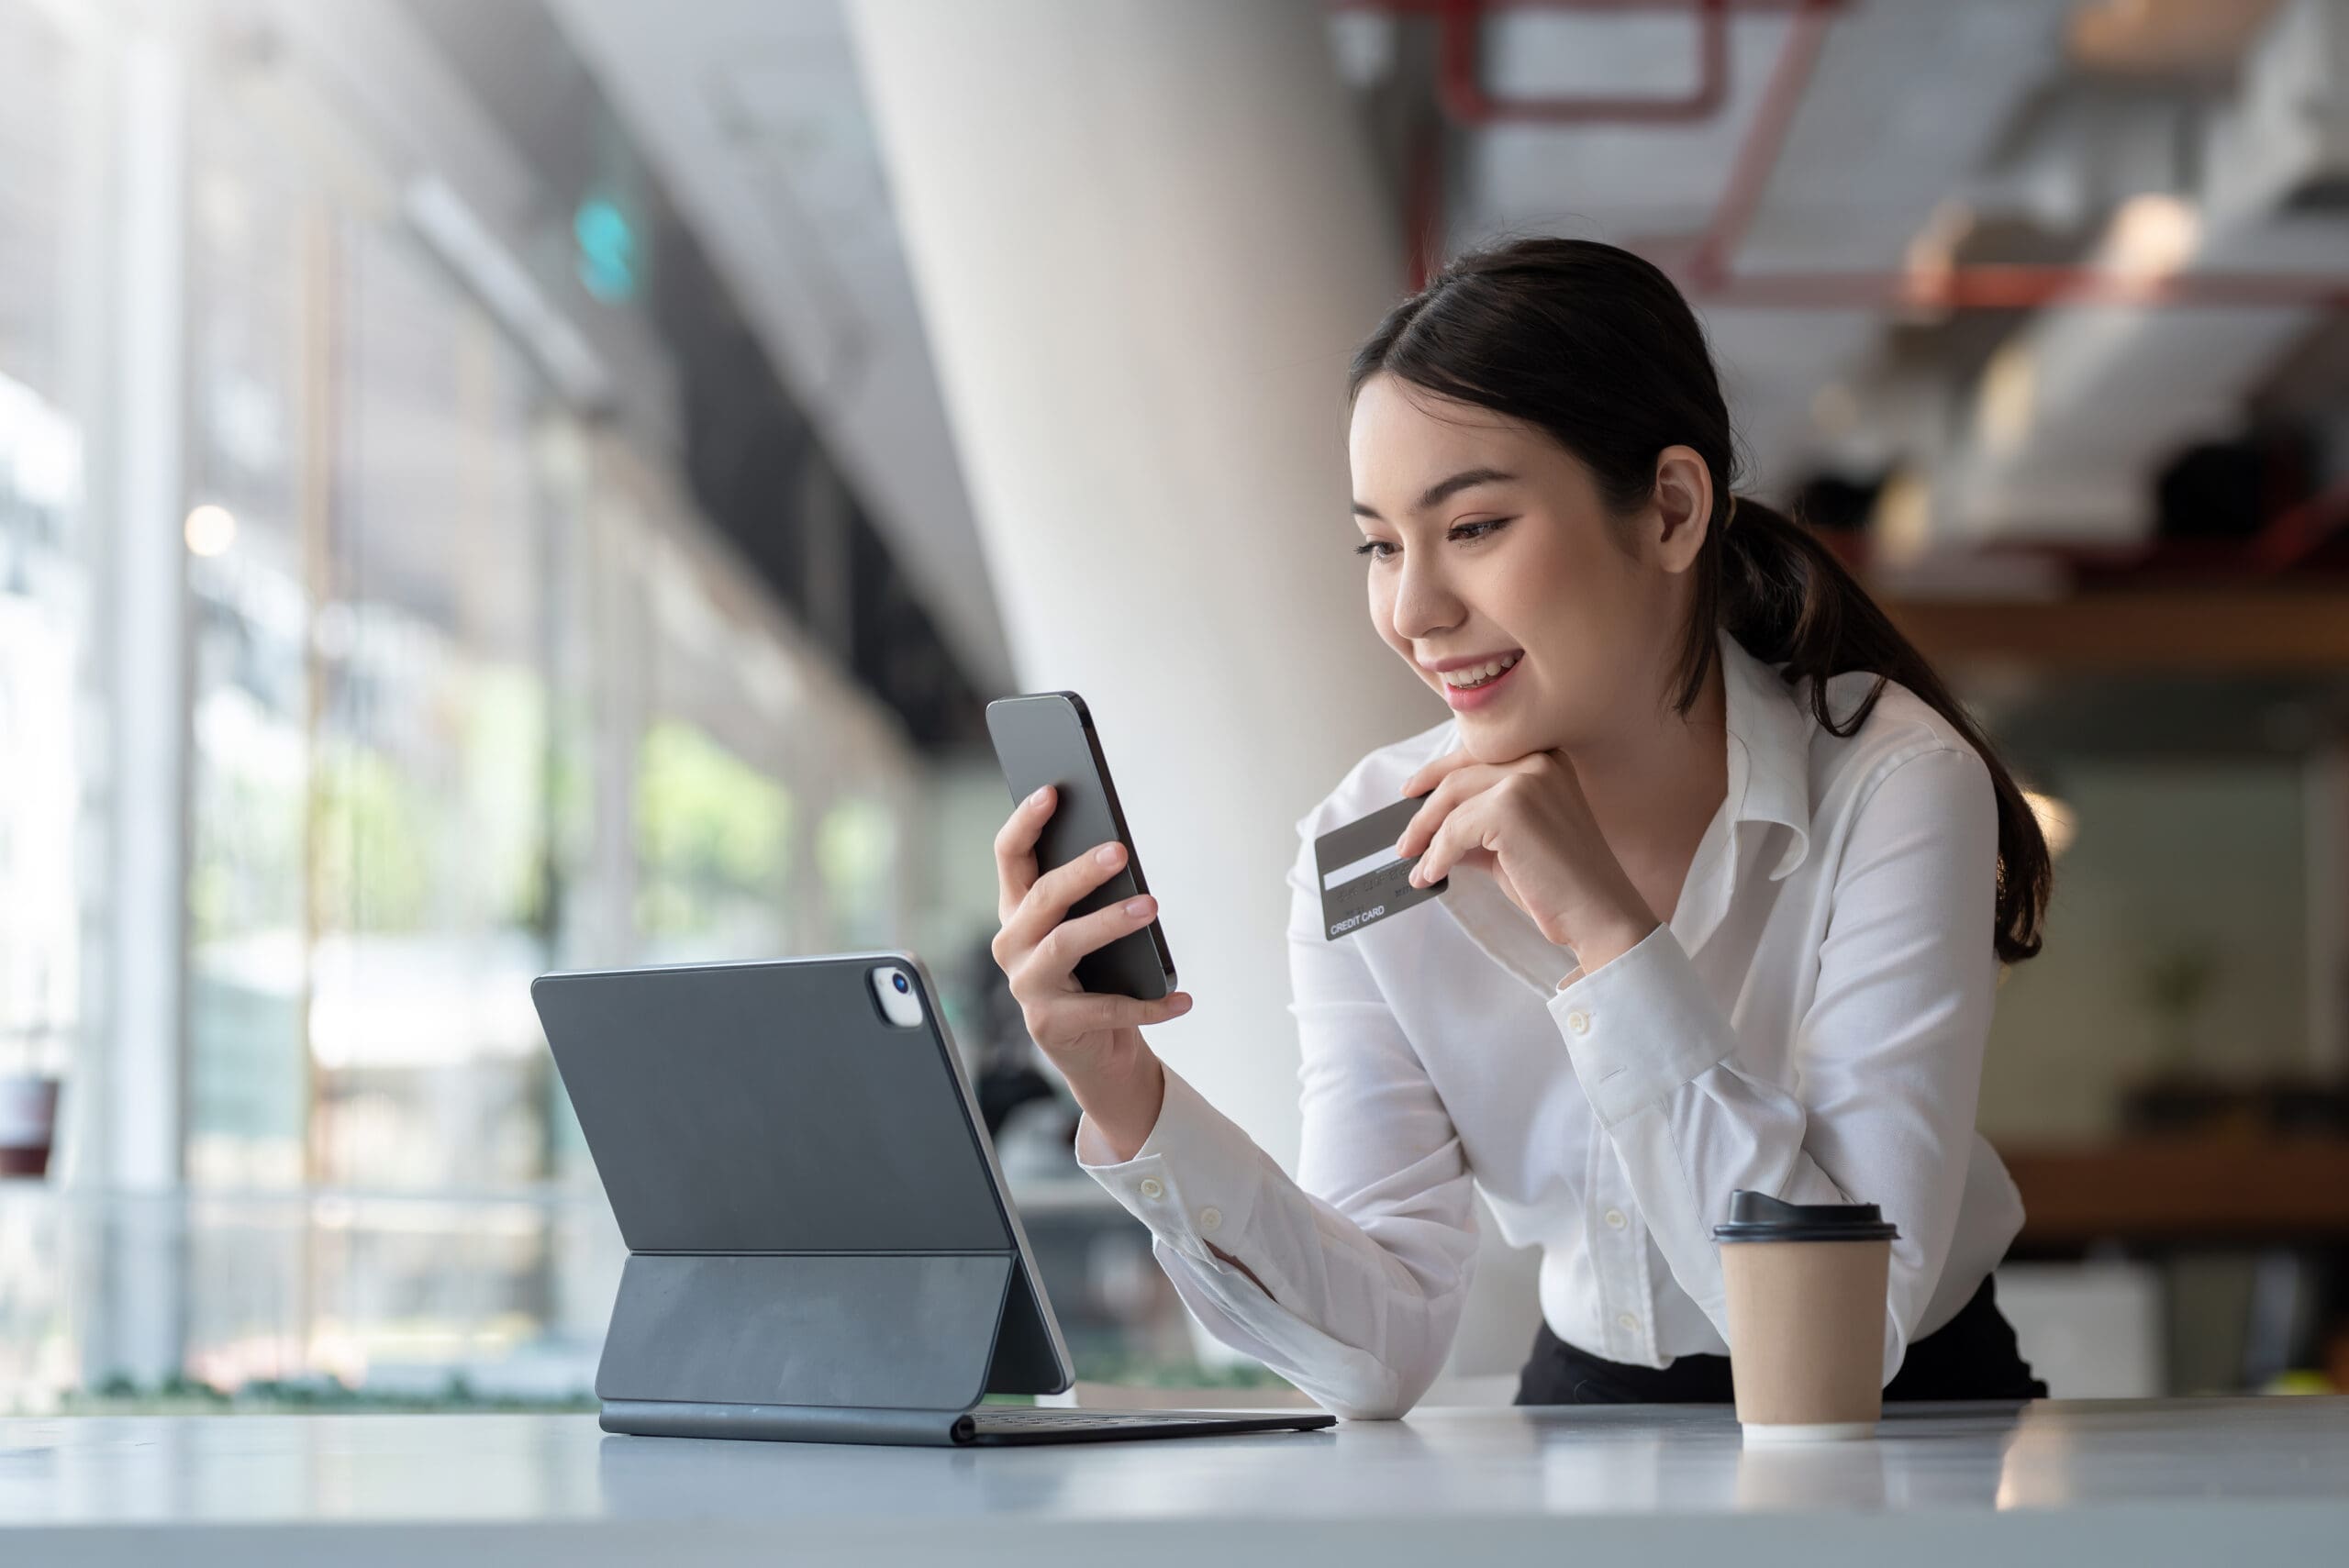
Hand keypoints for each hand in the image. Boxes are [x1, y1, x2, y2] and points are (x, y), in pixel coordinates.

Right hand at [990, 786, 1190, 1154]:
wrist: (1096, 1052)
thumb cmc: (1095, 977)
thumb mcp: (1087, 929)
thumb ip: (1089, 896)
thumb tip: (1120, 853)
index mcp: (1016, 912)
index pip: (1009, 856)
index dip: (1026, 822)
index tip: (1052, 791)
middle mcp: (1012, 945)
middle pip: (1042, 897)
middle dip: (1081, 871)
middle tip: (1121, 852)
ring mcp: (1027, 986)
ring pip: (1066, 943)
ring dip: (1111, 922)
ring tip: (1150, 906)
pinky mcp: (1051, 1024)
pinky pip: (1106, 1008)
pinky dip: (1150, 1004)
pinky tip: (1182, 997)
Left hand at [1394, 749, 1657, 972]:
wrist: (1598, 914)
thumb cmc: (1561, 883)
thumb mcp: (1513, 842)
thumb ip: (1479, 825)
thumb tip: (1433, 829)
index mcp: (1548, 759)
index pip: (1479, 754)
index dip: (1439, 771)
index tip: (1413, 790)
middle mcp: (1540, 760)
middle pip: (1459, 775)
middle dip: (1425, 809)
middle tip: (1405, 839)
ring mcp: (1527, 780)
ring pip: (1451, 801)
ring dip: (1425, 836)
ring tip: (1414, 864)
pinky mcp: (1511, 808)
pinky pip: (1454, 830)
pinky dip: (1436, 855)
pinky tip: (1431, 875)